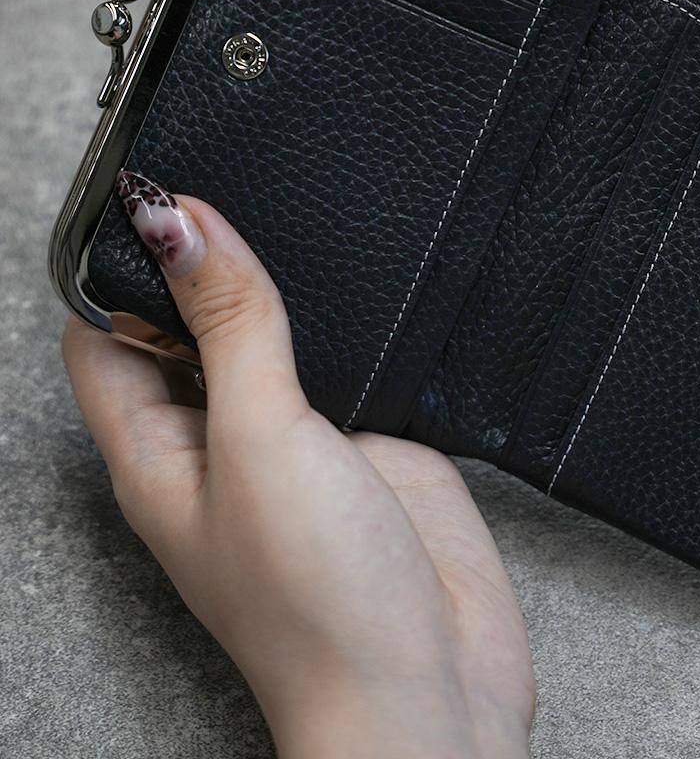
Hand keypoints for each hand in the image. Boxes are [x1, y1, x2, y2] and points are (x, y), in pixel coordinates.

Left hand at [62, 170, 533, 758]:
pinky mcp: (370, 438)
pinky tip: (371, 289)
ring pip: (274, 335)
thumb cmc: (317, 602)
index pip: (101, 333)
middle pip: (189, 325)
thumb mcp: (259, 437)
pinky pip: (349, 358)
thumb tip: (176, 219)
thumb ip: (228, 324)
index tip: (158, 191)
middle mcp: (222, 439)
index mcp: (158, 449)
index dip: (118, 262)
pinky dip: (353, 318)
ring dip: (283, 285)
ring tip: (304, 223)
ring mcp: (300, 437)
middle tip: (237, 186)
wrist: (430, 681)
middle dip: (206, 261)